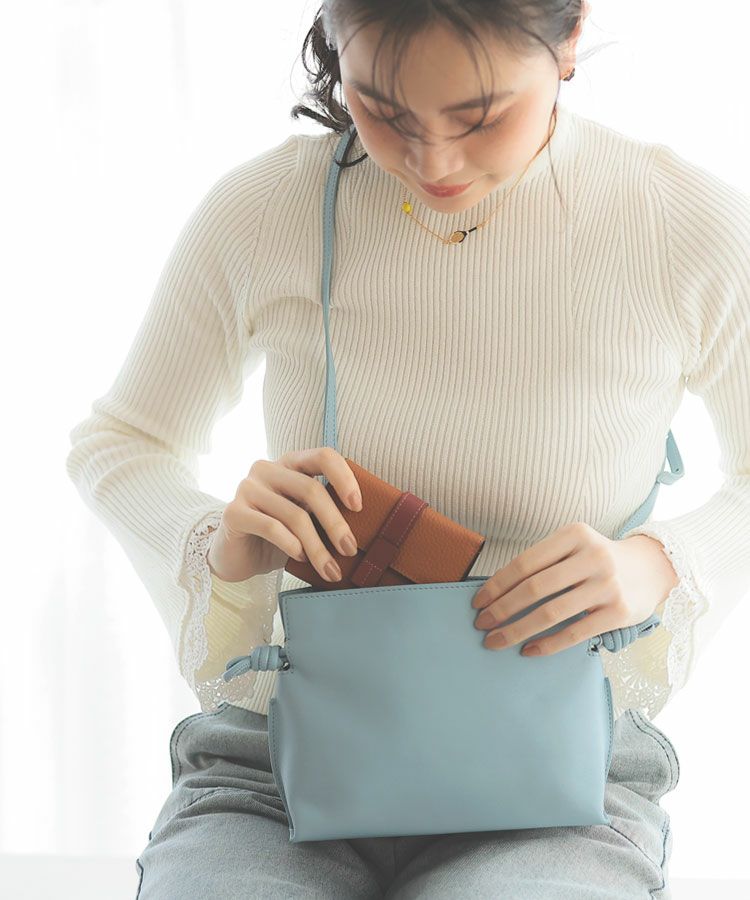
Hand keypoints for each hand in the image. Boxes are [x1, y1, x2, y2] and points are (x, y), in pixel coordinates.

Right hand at [206, 447, 361, 582]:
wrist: (237, 557)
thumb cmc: (278, 536)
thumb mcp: (305, 517)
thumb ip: (324, 510)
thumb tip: (363, 527)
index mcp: (290, 463)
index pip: (323, 456)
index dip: (345, 478)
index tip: (358, 507)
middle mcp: (267, 468)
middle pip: (311, 489)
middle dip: (336, 523)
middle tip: (350, 549)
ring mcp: (247, 488)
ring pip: (295, 515)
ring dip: (318, 547)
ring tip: (331, 569)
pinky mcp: (234, 512)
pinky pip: (272, 527)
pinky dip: (292, 545)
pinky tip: (301, 558)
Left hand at [470, 522, 678, 656]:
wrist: (652, 568)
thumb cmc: (598, 558)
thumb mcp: (574, 546)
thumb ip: (543, 562)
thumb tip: (496, 592)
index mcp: (574, 534)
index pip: (525, 562)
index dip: (497, 584)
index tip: (478, 602)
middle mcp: (592, 556)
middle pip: (534, 588)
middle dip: (502, 609)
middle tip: (481, 624)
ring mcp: (607, 585)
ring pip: (551, 613)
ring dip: (517, 630)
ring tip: (496, 641)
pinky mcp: (618, 612)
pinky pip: (574, 633)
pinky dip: (547, 644)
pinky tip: (528, 651)